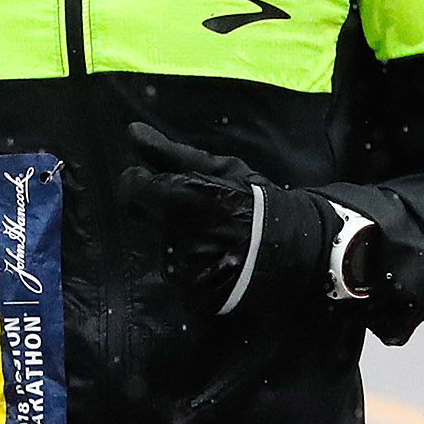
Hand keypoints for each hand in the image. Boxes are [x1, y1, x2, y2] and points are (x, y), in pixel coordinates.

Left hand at [116, 121, 358, 314]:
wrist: (292, 249)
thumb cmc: (255, 201)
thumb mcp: (220, 168)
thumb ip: (171, 153)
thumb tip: (132, 132)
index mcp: (178, 198)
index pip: (131, 187)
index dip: (141, 181)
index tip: (158, 180)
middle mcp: (173, 234)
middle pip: (143, 216)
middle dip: (160, 209)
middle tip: (193, 208)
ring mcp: (180, 267)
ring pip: (160, 243)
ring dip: (176, 235)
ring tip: (210, 232)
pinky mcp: (188, 291)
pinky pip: (176, 269)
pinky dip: (189, 260)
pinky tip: (213, 254)